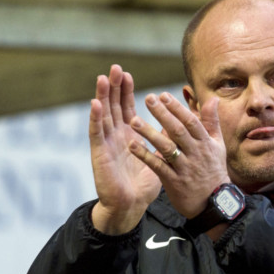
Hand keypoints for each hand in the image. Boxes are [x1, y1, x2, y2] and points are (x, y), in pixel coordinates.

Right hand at [89, 65, 160, 234]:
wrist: (131, 206)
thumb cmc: (144, 183)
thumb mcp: (159, 155)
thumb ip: (165, 137)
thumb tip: (177, 121)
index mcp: (129, 135)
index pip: (126, 108)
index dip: (125, 91)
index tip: (128, 74)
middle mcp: (115, 136)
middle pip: (113, 106)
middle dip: (113, 87)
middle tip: (115, 68)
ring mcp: (106, 143)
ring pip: (103, 115)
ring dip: (102, 96)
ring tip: (103, 78)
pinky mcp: (100, 154)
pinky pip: (96, 133)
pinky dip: (95, 118)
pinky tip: (95, 103)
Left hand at [129, 92, 229, 218]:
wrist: (214, 203)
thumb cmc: (214, 170)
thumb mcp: (218, 145)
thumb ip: (212, 122)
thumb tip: (213, 99)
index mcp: (205, 143)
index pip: (190, 121)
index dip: (176, 108)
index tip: (162, 95)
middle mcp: (195, 153)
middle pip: (178, 131)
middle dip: (162, 114)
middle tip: (148, 98)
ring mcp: (184, 168)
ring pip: (166, 148)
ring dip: (149, 133)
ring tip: (133, 120)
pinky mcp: (174, 182)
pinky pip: (158, 167)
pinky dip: (145, 156)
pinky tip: (132, 146)